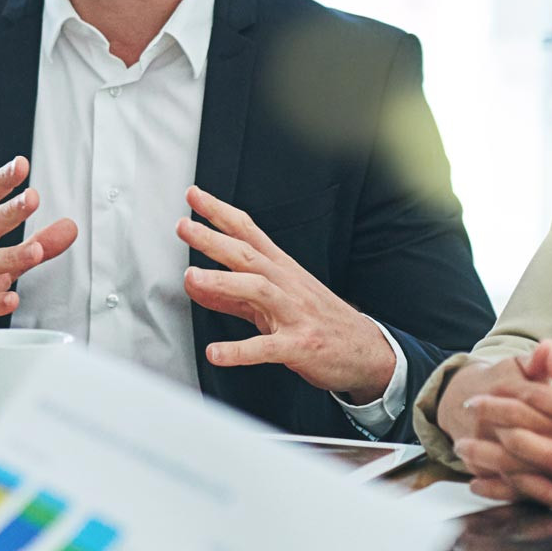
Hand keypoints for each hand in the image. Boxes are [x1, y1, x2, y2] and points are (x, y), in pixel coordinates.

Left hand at [179, 187, 396, 399]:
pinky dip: (240, 351)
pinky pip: (267, 347)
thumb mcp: (272, 303)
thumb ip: (231, 295)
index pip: (248, 232)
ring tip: (191, 277)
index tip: (194, 197)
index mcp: (281, 270)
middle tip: (184, 227)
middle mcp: (287, 285)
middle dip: (214, 239)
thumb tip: (193, 282)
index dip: (221, 213)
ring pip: (258, 290)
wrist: (367, 351)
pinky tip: (215, 353)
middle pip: (248, 255)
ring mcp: (295, 314)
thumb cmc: (318, 321)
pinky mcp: (300, 346)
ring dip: (223, 282)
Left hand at [453, 342, 551, 517]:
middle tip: (460, 435)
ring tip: (467, 464)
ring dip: (493, 469)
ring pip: (525, 475)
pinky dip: (516, 495)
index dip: (497, 406)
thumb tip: (548, 353)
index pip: (527, 411)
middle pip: (518, 445)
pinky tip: (497, 494)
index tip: (474, 401)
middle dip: (486, 439)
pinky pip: (543, 500)